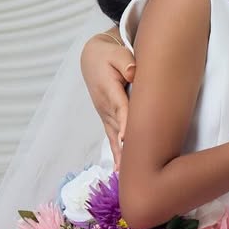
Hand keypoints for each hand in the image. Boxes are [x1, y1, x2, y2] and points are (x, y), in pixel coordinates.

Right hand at [80, 34, 134, 163]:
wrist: (92, 58)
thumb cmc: (108, 55)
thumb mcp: (117, 53)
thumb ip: (125, 61)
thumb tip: (133, 72)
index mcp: (109, 89)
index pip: (120, 107)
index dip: (124, 122)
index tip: (126, 138)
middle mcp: (105, 106)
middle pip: (118, 128)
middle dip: (126, 147)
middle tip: (135, 167)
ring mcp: (105, 115)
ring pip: (115, 137)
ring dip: (122, 155)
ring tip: (128, 176)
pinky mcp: (107, 119)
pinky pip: (112, 138)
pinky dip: (117, 154)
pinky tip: (121, 170)